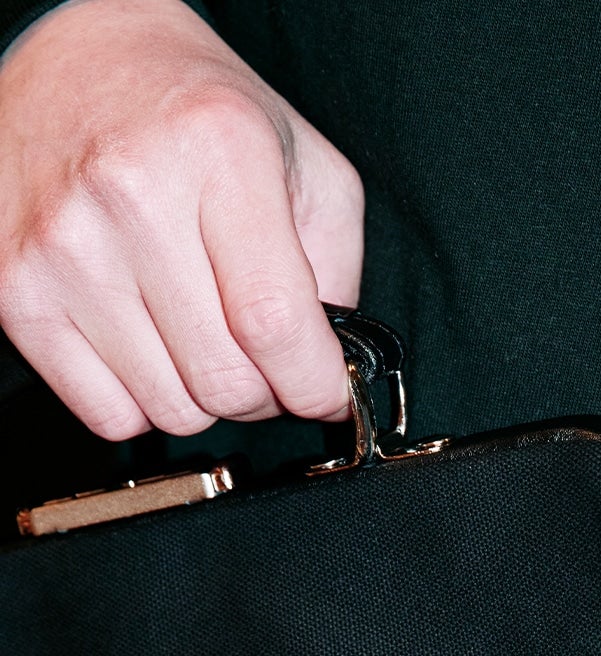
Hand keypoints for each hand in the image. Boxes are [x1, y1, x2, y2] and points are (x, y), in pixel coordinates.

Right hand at [0, 0, 362, 438]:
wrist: (77, 60)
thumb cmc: (196, 113)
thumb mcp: (300, 159)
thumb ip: (334, 267)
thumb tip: (330, 371)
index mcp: (218, 148)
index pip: (274, 322)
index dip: (315, 383)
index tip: (325, 389)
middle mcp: (131, 194)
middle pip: (224, 380)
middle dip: (265, 393)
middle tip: (263, 357)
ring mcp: (63, 245)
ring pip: (171, 409)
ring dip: (203, 397)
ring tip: (202, 335)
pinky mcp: (16, 289)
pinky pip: (108, 414)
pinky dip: (143, 401)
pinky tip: (149, 345)